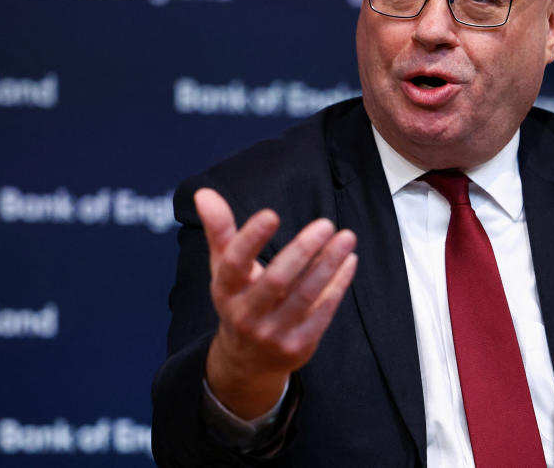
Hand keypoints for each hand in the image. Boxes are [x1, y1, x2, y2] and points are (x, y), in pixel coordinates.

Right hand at [195, 188, 357, 419]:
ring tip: (346, 237)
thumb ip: (219, 229)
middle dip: (302, 250)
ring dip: (328, 264)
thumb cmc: (238, 300)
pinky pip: (323, 312)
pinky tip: (349, 260)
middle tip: (325, 224)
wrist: (247, 362)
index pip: (234, 263)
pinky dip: (338, 285)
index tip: (271, 214)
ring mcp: (273, 333)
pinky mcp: (298, 346)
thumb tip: (204, 192)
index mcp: (225, 290)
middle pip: (276, 280)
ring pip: (305, 295)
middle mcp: (246, 314)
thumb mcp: (223, 268)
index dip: (251, 238)